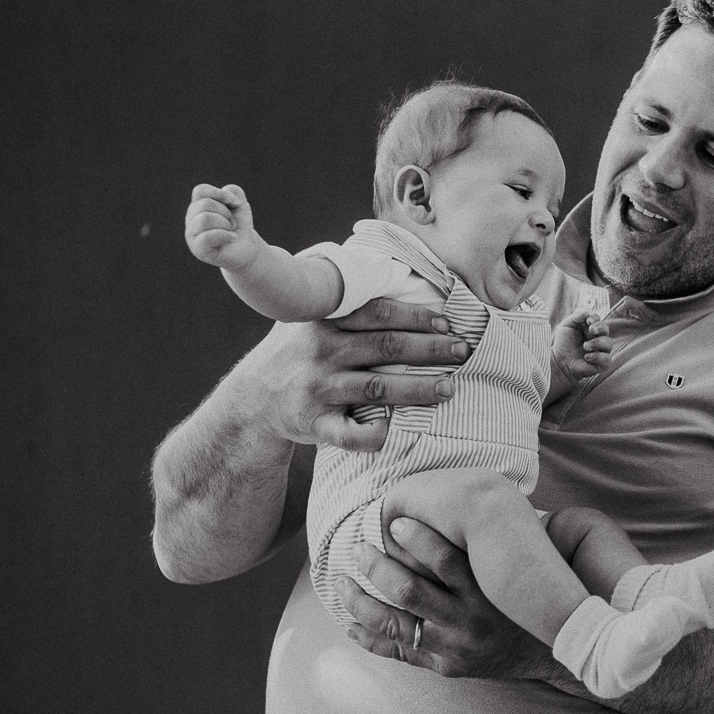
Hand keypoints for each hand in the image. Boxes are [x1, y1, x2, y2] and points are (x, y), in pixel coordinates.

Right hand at [185, 183, 265, 271]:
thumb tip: (226, 193)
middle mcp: (191, 219)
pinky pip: (206, 237)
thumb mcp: (240, 204)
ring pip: (204, 219)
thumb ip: (234, 191)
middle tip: (233, 224)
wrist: (246, 248)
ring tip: (231, 231)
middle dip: (226, 213)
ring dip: (225, 224)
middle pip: (205, 204)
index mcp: (197, 205)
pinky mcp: (198, 250)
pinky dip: (225, 235)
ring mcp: (192, 235)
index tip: (236, 203)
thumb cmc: (239, 225)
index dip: (220, 194)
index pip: (200, 191)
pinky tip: (233, 238)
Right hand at [232, 299, 470, 451]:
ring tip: (450, 388)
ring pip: (377, 388)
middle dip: (430, 348)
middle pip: (385, 346)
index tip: (447, 323)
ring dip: (418, 388)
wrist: (251, 401)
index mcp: (324, 321)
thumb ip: (345, 302)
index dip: (417, 317)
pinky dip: (374, 436)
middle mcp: (322, 352)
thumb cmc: (294, 354)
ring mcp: (318, 390)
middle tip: (463, 351)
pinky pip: (349, 435)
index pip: (378, 313)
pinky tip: (398, 433)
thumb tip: (399, 276)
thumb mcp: (307, 318)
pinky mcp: (315, 424)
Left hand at [339, 518, 556, 679]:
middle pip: (408, 590)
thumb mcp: (514, 565)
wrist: (553, 650)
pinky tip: (350, 624)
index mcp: (486, 588)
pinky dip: (369, 637)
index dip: (414, 536)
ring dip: (359, 601)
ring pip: (394, 624)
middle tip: (357, 549)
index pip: (443, 558)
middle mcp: (469, 618)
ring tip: (341, 583)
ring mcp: (455, 646)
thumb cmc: (525, 596)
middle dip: (375, 566)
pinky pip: (399, 652)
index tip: (392, 521)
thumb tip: (455, 494)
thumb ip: (485, 540)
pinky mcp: (447, 667)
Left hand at [550, 309, 613, 386]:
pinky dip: (597, 357)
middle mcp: (598, 339)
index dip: (595, 319)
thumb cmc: (563, 344)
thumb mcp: (566, 327)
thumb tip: (587, 312)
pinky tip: (586, 357)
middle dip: (600, 327)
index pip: (598, 320)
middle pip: (606, 330)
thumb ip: (575, 318)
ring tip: (585, 346)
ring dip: (597, 343)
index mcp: (590, 329)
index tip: (588, 321)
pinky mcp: (602, 364)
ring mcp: (601, 351)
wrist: (559, 362)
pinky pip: (607, 359)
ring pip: (609, 344)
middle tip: (591, 330)